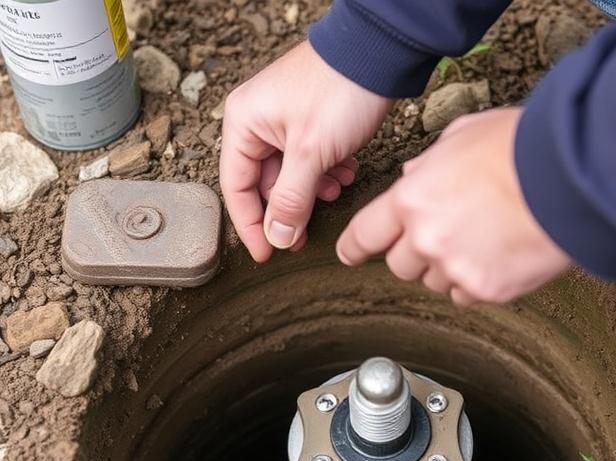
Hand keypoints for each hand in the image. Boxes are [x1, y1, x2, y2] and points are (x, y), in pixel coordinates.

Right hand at [221, 41, 393, 261]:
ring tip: (334, 193)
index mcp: (243, 123)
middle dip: (289, 208)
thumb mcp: (311, 154)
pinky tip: (345, 173)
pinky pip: (309, 157)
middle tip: (305, 237)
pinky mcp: (310, 117)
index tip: (267, 255)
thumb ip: (290, 200)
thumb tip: (278, 238)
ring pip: (290, 172)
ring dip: (312, 190)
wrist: (379, 51)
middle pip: (264, 182)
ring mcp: (284, 117)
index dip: (251, 226)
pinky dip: (326, 171)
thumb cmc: (339, 91)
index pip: (236, 187)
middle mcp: (257, 119)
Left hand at [336, 107, 571, 304]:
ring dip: (446, 267)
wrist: (571, 177)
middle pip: (400, 264)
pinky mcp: (487, 289)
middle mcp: (427, 238)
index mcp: (413, 198)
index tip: (350, 254)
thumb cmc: (522, 148)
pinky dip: (475, 283)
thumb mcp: (463, 136)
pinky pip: (466, 296)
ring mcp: (456, 268)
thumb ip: (429, 163)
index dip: (354, 247)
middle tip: (445, 232)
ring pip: (432, 282)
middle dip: (415, 251)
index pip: (365, 234)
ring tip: (480, 238)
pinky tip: (496, 256)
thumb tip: (415, 175)